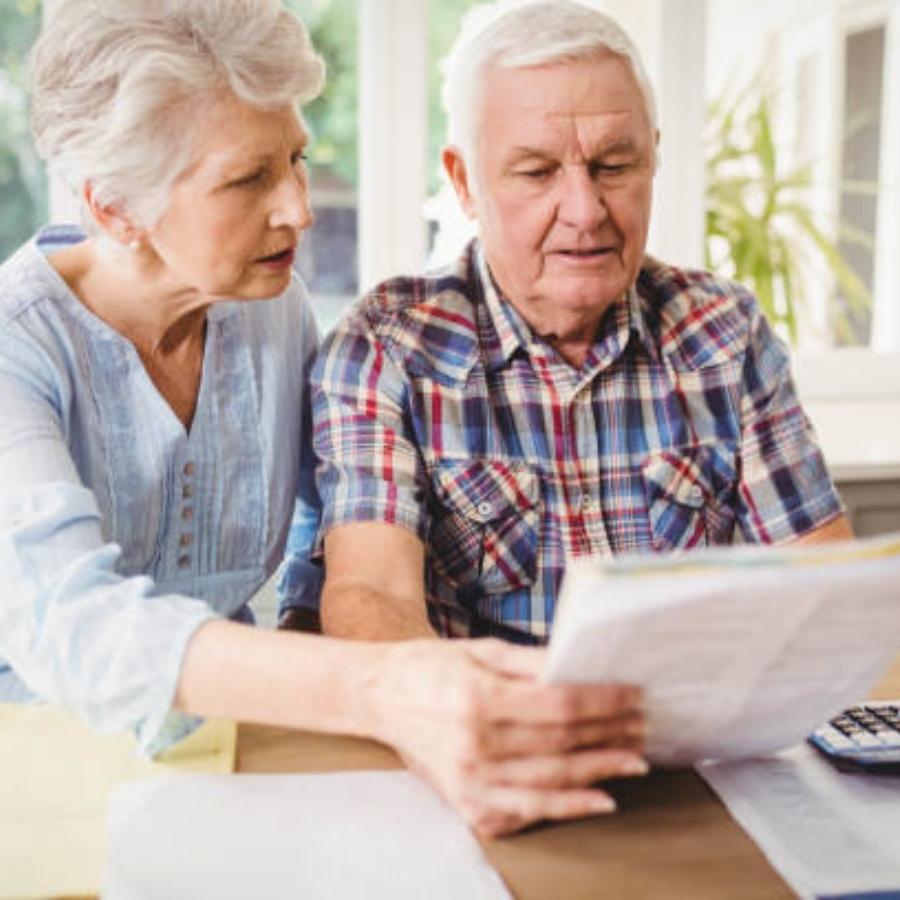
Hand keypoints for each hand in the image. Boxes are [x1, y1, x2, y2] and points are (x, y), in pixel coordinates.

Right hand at [364, 638, 646, 837]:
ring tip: (633, 761)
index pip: (559, 704)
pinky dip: (566, 809)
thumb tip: (581, 665)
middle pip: (561, 744)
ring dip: (600, 771)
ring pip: (551, 781)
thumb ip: (531, 660)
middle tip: (642, 728)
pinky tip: (598, 800)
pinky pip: (526, 812)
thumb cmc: (431, 668)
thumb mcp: (480, 650)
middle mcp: (473, 744)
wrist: (380, 696)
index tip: (634, 695)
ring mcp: (468, 780)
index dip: (604, 701)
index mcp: (477, 698)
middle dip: (610, 735)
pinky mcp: (465, 802)